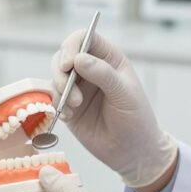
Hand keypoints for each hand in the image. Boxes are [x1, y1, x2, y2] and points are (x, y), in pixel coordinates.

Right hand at [51, 30, 176, 189]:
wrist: (131, 153)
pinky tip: (69, 116)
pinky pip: (54, 97)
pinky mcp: (68, 105)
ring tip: (74, 105)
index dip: (73, 45)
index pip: (85, 38)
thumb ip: (103, 75)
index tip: (70, 63)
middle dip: (61, 70)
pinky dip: (58, 104)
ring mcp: (78, 87)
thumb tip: (78, 59)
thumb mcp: (124, 94)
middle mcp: (91, 69)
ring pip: (56, 75)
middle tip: (67, 87)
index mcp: (108, 59)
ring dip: (60, 88)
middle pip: (64, 55)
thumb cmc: (136, 119)